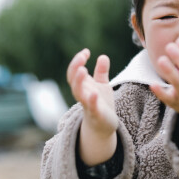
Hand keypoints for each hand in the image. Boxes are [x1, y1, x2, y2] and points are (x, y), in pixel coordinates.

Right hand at [67, 50, 117, 164]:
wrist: (104, 126)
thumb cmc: (101, 104)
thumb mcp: (102, 86)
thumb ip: (101, 72)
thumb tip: (103, 56)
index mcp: (83, 86)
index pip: (74, 72)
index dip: (77, 61)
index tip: (86, 51)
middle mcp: (82, 95)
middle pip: (73, 81)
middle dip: (75, 68)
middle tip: (81, 58)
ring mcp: (88, 105)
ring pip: (78, 94)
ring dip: (79, 82)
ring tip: (83, 70)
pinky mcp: (96, 115)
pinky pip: (92, 108)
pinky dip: (92, 101)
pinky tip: (95, 93)